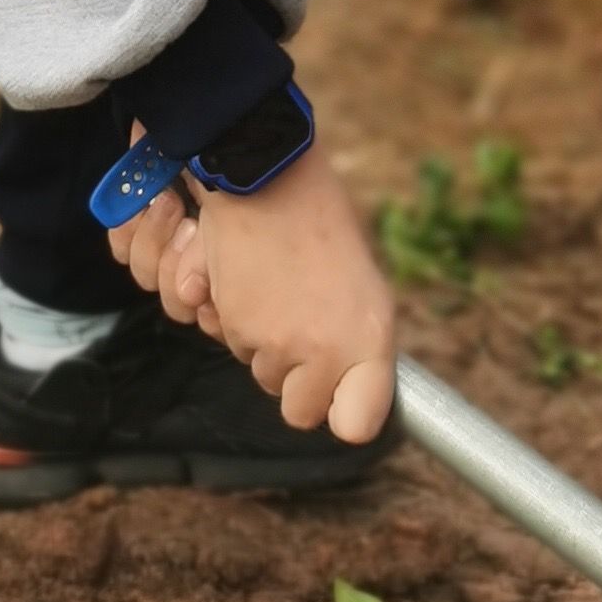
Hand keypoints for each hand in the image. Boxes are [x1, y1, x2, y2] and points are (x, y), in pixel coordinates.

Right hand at [108, 145, 395, 442]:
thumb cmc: (319, 221)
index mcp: (371, 340)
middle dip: (295, 376)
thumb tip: (347, 390)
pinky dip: (235, 319)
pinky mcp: (234, 327)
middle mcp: (327, 353)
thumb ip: (358, 342)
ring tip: (275, 288)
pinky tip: (248, 278)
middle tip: (299, 322)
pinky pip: (231, 343)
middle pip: (300, 407)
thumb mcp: (362, 283)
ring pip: (262, 373)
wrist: (264, 176)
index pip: (357, 425)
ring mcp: (277, 345)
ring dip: (264, 344)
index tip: (343, 400)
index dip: (345, 414)